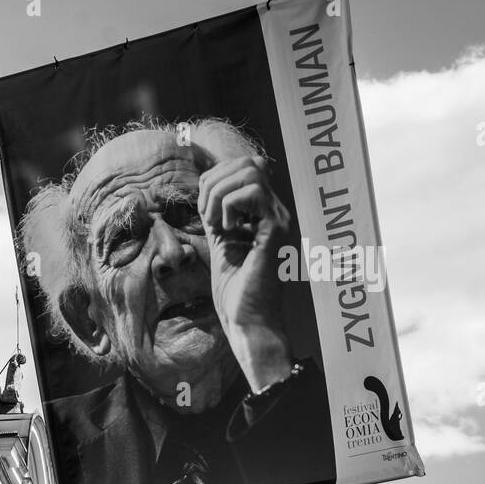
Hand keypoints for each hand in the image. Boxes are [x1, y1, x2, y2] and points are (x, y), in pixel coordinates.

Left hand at [198, 155, 293, 392]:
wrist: (247, 320)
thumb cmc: (235, 291)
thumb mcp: (221, 242)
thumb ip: (218, 214)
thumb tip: (204, 186)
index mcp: (265, 214)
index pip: (245, 167)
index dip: (215, 180)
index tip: (206, 213)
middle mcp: (277, 212)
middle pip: (249, 163)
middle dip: (216, 183)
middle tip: (208, 216)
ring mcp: (280, 219)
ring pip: (250, 171)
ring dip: (220, 194)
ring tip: (218, 225)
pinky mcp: (276, 230)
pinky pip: (252, 192)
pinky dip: (230, 206)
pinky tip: (228, 231)